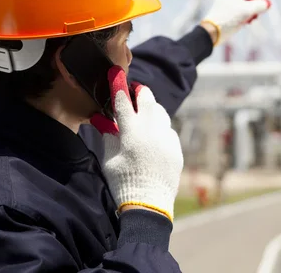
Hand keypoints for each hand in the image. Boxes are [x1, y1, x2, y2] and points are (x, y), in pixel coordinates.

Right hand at [90, 66, 183, 220]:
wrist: (150, 205)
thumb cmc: (124, 183)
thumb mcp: (109, 160)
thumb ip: (109, 136)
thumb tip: (104, 119)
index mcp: (132, 134)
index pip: (123, 103)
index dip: (118, 86)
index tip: (116, 73)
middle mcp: (152, 132)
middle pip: (147, 99)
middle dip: (139, 92)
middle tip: (133, 92)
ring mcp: (167, 139)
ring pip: (161, 112)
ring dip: (150, 109)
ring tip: (142, 114)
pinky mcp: (176, 148)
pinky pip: (168, 129)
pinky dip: (160, 127)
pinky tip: (152, 136)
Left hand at [201, 0, 271, 45]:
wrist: (210, 32)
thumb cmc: (228, 20)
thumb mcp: (247, 12)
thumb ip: (260, 5)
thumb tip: (266, 3)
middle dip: (255, 1)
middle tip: (256, 13)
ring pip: (244, 1)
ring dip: (251, 9)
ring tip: (250, 20)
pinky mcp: (224, 8)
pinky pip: (238, 7)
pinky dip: (244, 13)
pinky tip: (244, 23)